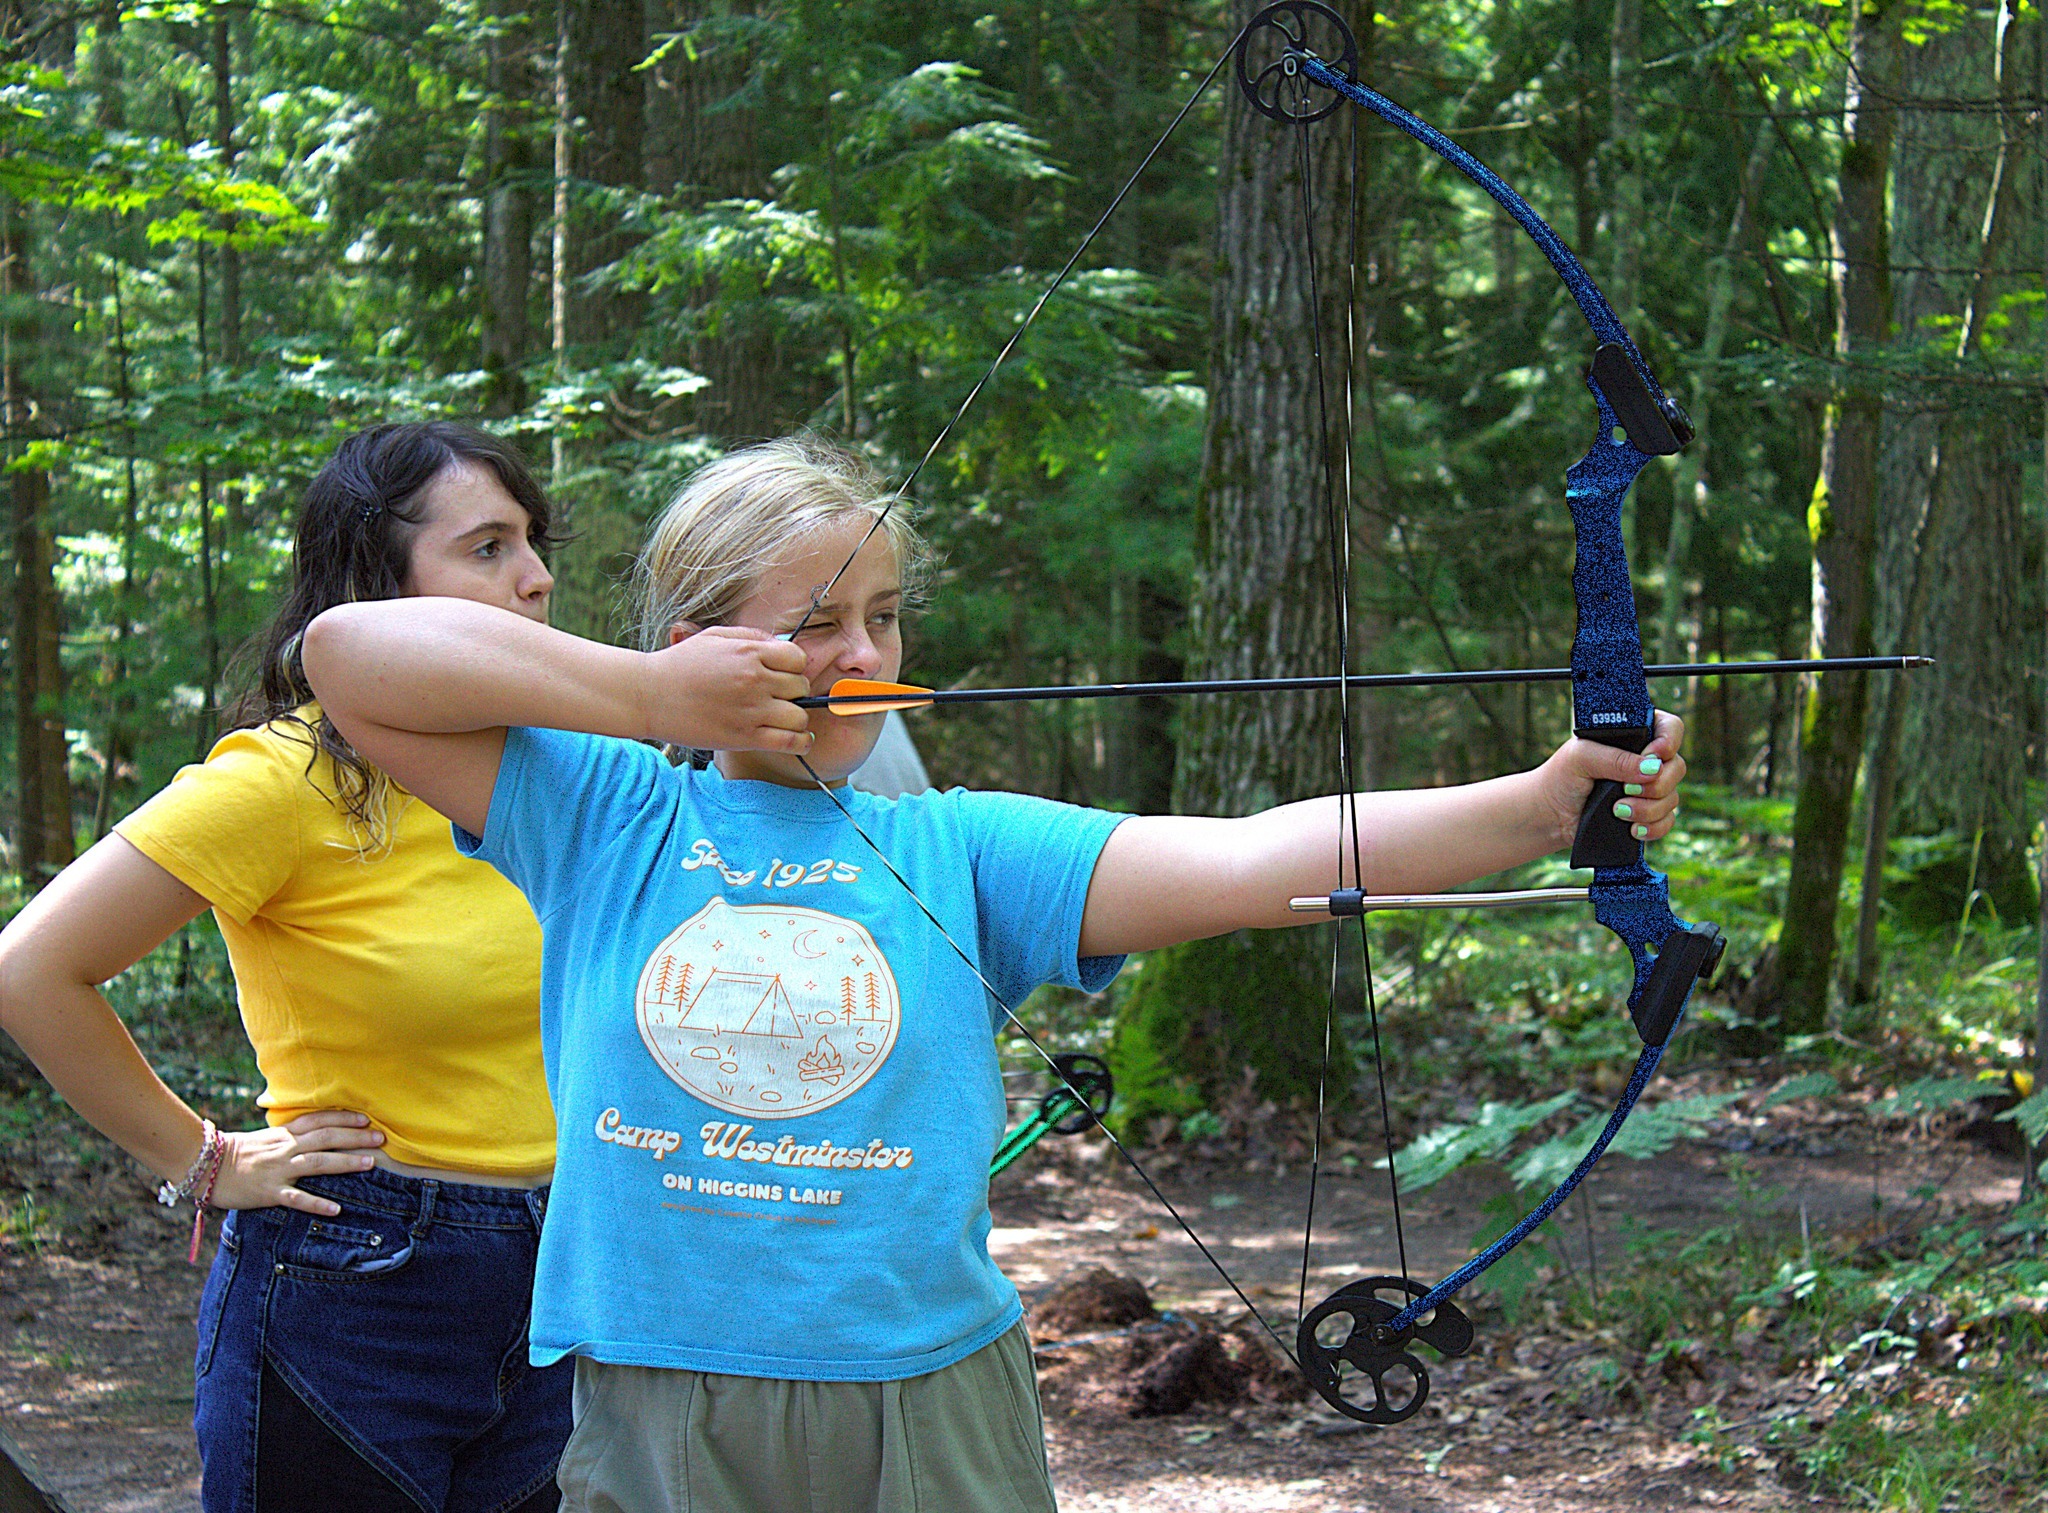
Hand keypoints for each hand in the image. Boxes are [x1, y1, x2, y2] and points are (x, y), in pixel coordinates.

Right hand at [206, 1110, 384, 1215]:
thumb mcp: (266, 1138)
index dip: (344, 1118)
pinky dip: (316, 1203)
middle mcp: (285, 1149)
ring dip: (346, 1163)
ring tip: (370, 1163)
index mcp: (284, 1134)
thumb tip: (314, 1132)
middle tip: (381, 1138)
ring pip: (318, 1163)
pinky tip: (336, 1209)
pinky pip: (296, 1198)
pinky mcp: (269, 1192)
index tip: (366, 1118)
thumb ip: (289, 1135)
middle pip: (326, 1138)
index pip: (319, 1121)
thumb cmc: (237, 1153)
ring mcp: (278, 1170)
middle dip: (355, 1137)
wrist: (205, 1166)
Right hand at [644, 625, 813, 753]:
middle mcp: (754, 681)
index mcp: (749, 653)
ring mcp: (751, 711)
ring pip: (800, 717)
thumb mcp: (715, 637)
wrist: (649, 696)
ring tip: (781, 718)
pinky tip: (797, 739)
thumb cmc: (680, 665)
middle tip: (776, 697)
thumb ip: (752, 637)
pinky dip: (801, 743)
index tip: (781, 675)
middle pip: (800, 688)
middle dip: (792, 692)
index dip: (793, 668)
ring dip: (795, 718)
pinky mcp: (744, 738)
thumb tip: (781, 646)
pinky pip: (790, 742)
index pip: (798, 660)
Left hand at [1537, 709, 1686, 850]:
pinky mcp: (1647, 814)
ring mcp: (1648, 788)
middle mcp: (1646, 760)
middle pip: (1677, 767)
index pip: (1670, 728)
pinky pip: (1667, 822)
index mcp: (1633, 736)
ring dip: (1648, 808)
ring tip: (1617, 811)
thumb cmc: (1562, 777)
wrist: (1551, 814)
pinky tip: (1631, 829)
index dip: (1669, 741)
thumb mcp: (1581, 758)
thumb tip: (1652, 767)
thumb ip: (1615, 759)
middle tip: (1626, 789)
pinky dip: (1652, 827)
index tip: (1653, 755)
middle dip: (1655, 783)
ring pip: (1672, 797)